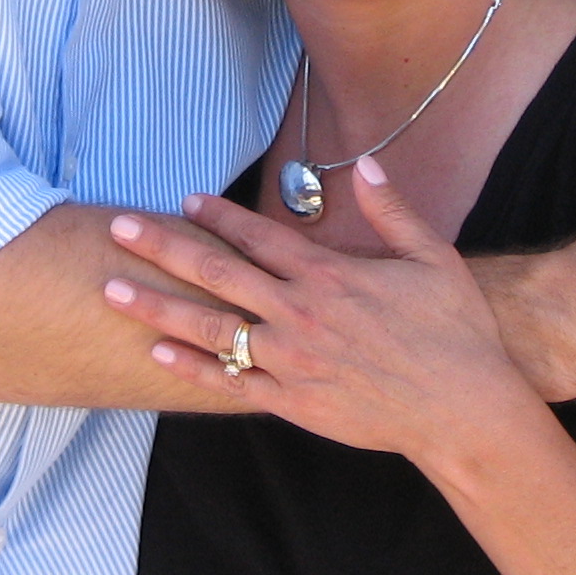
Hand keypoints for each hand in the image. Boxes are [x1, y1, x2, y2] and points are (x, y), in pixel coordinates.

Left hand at [102, 157, 536, 459]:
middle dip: (163, 248)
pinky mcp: (293, 402)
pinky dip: (190, 366)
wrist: (464, 410)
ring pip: (210, 329)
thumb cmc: (454, 332)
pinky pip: (230, 383)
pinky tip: (157, 351)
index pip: (259, 236)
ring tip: (111, 290)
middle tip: (118, 228)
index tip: (186, 199)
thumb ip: (392, 210)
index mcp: (330, 276)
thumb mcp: (432, 257)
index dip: (218, 216)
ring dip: (157, 307)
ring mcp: (292, 361)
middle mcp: (300, 315)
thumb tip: (367, 164)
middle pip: (217, 274)